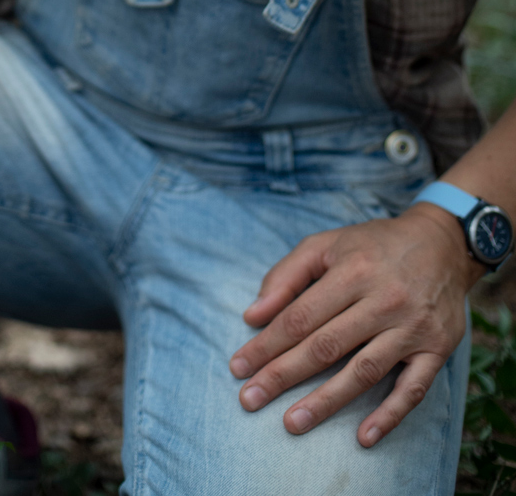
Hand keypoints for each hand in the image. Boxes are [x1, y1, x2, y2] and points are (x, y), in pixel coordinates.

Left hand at [228, 203, 481, 446]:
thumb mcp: (327, 245)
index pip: (300, 316)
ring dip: (326, 401)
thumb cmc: (373, 246)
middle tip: (250, 400)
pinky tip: (364, 436)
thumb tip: (252, 316)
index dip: (267, 344)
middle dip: (283, 375)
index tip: (238, 367)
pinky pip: (413, 389)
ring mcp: (411, 328)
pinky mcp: (437, 349)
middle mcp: (383, 300)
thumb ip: (286, 276)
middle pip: (325, 346)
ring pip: (363, 371)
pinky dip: (389, 415)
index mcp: (352, 272)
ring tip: (292, 422)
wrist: (442, 243)